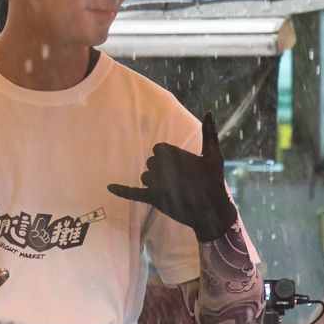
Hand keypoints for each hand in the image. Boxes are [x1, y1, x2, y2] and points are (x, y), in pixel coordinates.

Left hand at [108, 110, 237, 242]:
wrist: (213, 211)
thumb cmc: (214, 181)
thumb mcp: (214, 155)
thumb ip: (209, 133)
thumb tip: (209, 112)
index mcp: (173, 154)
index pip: (158, 150)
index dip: (167, 158)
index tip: (180, 166)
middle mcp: (162, 167)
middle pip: (151, 163)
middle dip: (162, 170)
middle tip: (179, 180)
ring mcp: (157, 183)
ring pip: (145, 177)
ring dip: (155, 182)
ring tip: (173, 190)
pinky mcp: (153, 199)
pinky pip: (133, 193)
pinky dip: (121, 190)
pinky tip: (109, 187)